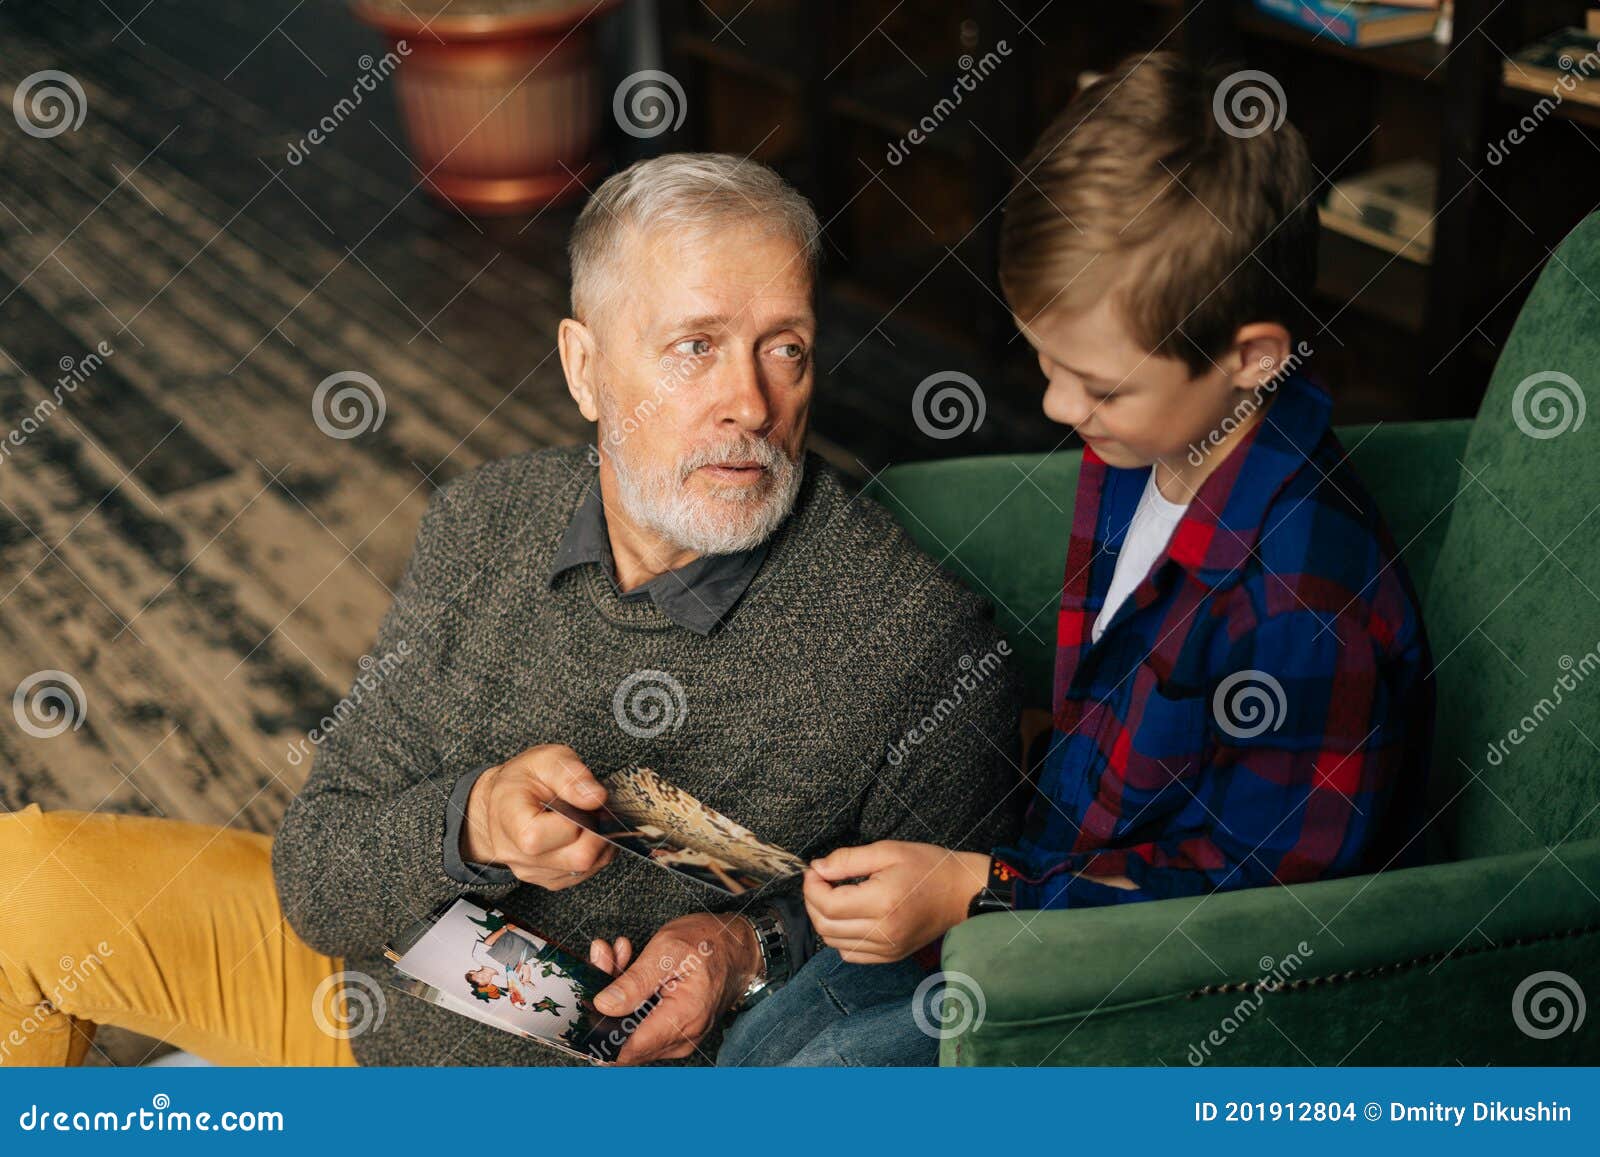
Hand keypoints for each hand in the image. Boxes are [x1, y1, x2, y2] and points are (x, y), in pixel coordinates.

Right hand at [461, 744, 615, 889]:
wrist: (502, 802)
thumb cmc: (522, 780)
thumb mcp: (545, 760)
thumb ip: (571, 776)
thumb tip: (596, 798)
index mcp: (510, 821)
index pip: (542, 837)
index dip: (575, 820)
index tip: (584, 803)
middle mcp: (518, 855)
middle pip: (576, 858)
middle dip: (597, 833)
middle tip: (596, 811)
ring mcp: (534, 872)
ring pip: (585, 868)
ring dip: (599, 843)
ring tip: (588, 819)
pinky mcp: (549, 880)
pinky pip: (583, 874)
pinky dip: (594, 854)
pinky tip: (584, 833)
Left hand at [590, 914, 759, 1064]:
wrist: (740, 945)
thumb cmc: (711, 942)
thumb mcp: (668, 949)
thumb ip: (635, 981)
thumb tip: (603, 1006)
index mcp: (682, 1018)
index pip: (627, 1049)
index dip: (597, 1034)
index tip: (581, 1006)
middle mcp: (681, 1037)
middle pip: (624, 1037)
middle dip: (605, 1002)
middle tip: (603, 958)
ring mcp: (678, 1036)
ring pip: (629, 1029)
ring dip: (616, 996)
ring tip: (618, 956)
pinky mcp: (674, 1030)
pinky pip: (641, 1023)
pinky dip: (629, 998)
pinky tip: (628, 968)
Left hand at [804, 842, 988, 962]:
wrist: (963, 893)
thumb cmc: (929, 867)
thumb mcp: (888, 851)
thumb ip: (848, 860)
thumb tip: (818, 868)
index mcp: (882, 902)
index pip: (828, 904)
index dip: (812, 886)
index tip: (815, 870)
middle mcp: (883, 932)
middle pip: (826, 926)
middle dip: (812, 902)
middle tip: (819, 881)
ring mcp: (887, 949)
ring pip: (834, 943)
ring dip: (824, 920)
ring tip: (831, 896)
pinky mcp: (891, 956)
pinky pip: (851, 954)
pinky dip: (839, 937)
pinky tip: (847, 917)